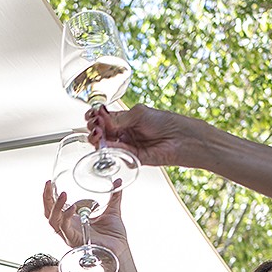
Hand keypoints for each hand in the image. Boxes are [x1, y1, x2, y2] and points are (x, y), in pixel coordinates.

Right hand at [42, 179, 127, 252]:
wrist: (121, 249)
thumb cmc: (114, 235)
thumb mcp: (113, 210)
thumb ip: (114, 195)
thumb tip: (118, 181)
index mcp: (74, 219)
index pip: (55, 206)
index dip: (50, 195)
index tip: (50, 182)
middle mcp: (69, 227)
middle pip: (48, 212)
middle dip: (46, 197)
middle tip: (49, 184)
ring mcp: (70, 234)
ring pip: (53, 220)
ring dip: (55, 206)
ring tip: (63, 194)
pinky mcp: (75, 240)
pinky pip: (65, 228)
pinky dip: (66, 217)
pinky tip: (72, 208)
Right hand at [85, 103, 199, 167]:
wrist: (181, 138)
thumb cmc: (164, 121)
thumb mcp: (138, 114)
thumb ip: (119, 119)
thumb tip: (101, 121)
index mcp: (125, 119)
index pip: (104, 119)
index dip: (95, 118)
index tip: (91, 116)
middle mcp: (124, 133)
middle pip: (102, 132)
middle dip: (94, 129)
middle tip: (94, 126)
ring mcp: (127, 146)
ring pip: (107, 145)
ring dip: (99, 140)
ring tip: (98, 134)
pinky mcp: (132, 158)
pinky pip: (118, 154)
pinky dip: (110, 149)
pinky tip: (108, 144)